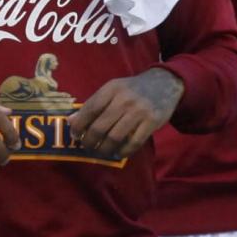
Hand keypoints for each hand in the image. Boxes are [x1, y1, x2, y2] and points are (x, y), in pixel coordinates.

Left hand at [65, 67, 181, 161]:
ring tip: (100, 152)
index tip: (75, 135)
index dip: (79, 125)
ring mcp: (139, 111)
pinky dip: (123, 151)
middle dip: (89, 141)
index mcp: (111, 89)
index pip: (90, 109)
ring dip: (104, 149)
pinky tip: (118, 153)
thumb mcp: (112, 89)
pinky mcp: (152, 122)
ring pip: (115, 137)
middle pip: (100, 127)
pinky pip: (134, 143)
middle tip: (87, 147)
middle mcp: (124, 99)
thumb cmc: (132, 89)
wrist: (165, 83)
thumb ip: (93, 104)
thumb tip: (71, 121)